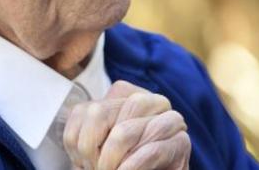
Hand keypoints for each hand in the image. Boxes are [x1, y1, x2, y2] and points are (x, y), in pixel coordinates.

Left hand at [62, 80, 190, 169]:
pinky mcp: (181, 143)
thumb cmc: (122, 167)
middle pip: (100, 114)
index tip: (83, 162)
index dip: (78, 140)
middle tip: (97, 169)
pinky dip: (131, 168)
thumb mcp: (98, 151)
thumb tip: (76, 144)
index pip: (87, 110)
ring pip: (123, 131)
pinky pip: (150, 150)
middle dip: (91, 152)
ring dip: (110, 161)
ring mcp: (168, 119)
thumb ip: (86, 137)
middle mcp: (148, 100)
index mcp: (125, 96)